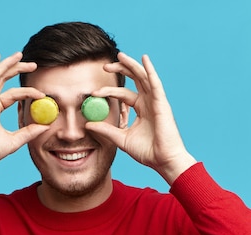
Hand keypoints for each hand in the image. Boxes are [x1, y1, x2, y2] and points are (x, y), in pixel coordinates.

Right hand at [0, 52, 49, 169]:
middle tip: (34, 65)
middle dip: (17, 69)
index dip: (28, 92)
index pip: (13, 95)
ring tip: (19, 55)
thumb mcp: (14, 141)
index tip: (42, 94)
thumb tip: (47, 125)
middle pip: (4, 80)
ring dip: (6, 64)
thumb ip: (29, 132)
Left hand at [86, 52, 196, 183]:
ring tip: (120, 56)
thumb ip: (106, 130)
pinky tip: (144, 59)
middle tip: (104, 66)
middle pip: (134, 80)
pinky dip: (150, 70)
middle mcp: (148, 102)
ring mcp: (156, 101)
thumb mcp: (121, 138)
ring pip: (143, 77)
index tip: (93, 93)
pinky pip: (155, 83)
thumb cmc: (147, 152)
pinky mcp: (161, 103)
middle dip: (120, 71)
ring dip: (131, 65)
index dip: (109, 91)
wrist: (162, 161)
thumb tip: (88, 124)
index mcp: (141, 109)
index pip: (123, 95)